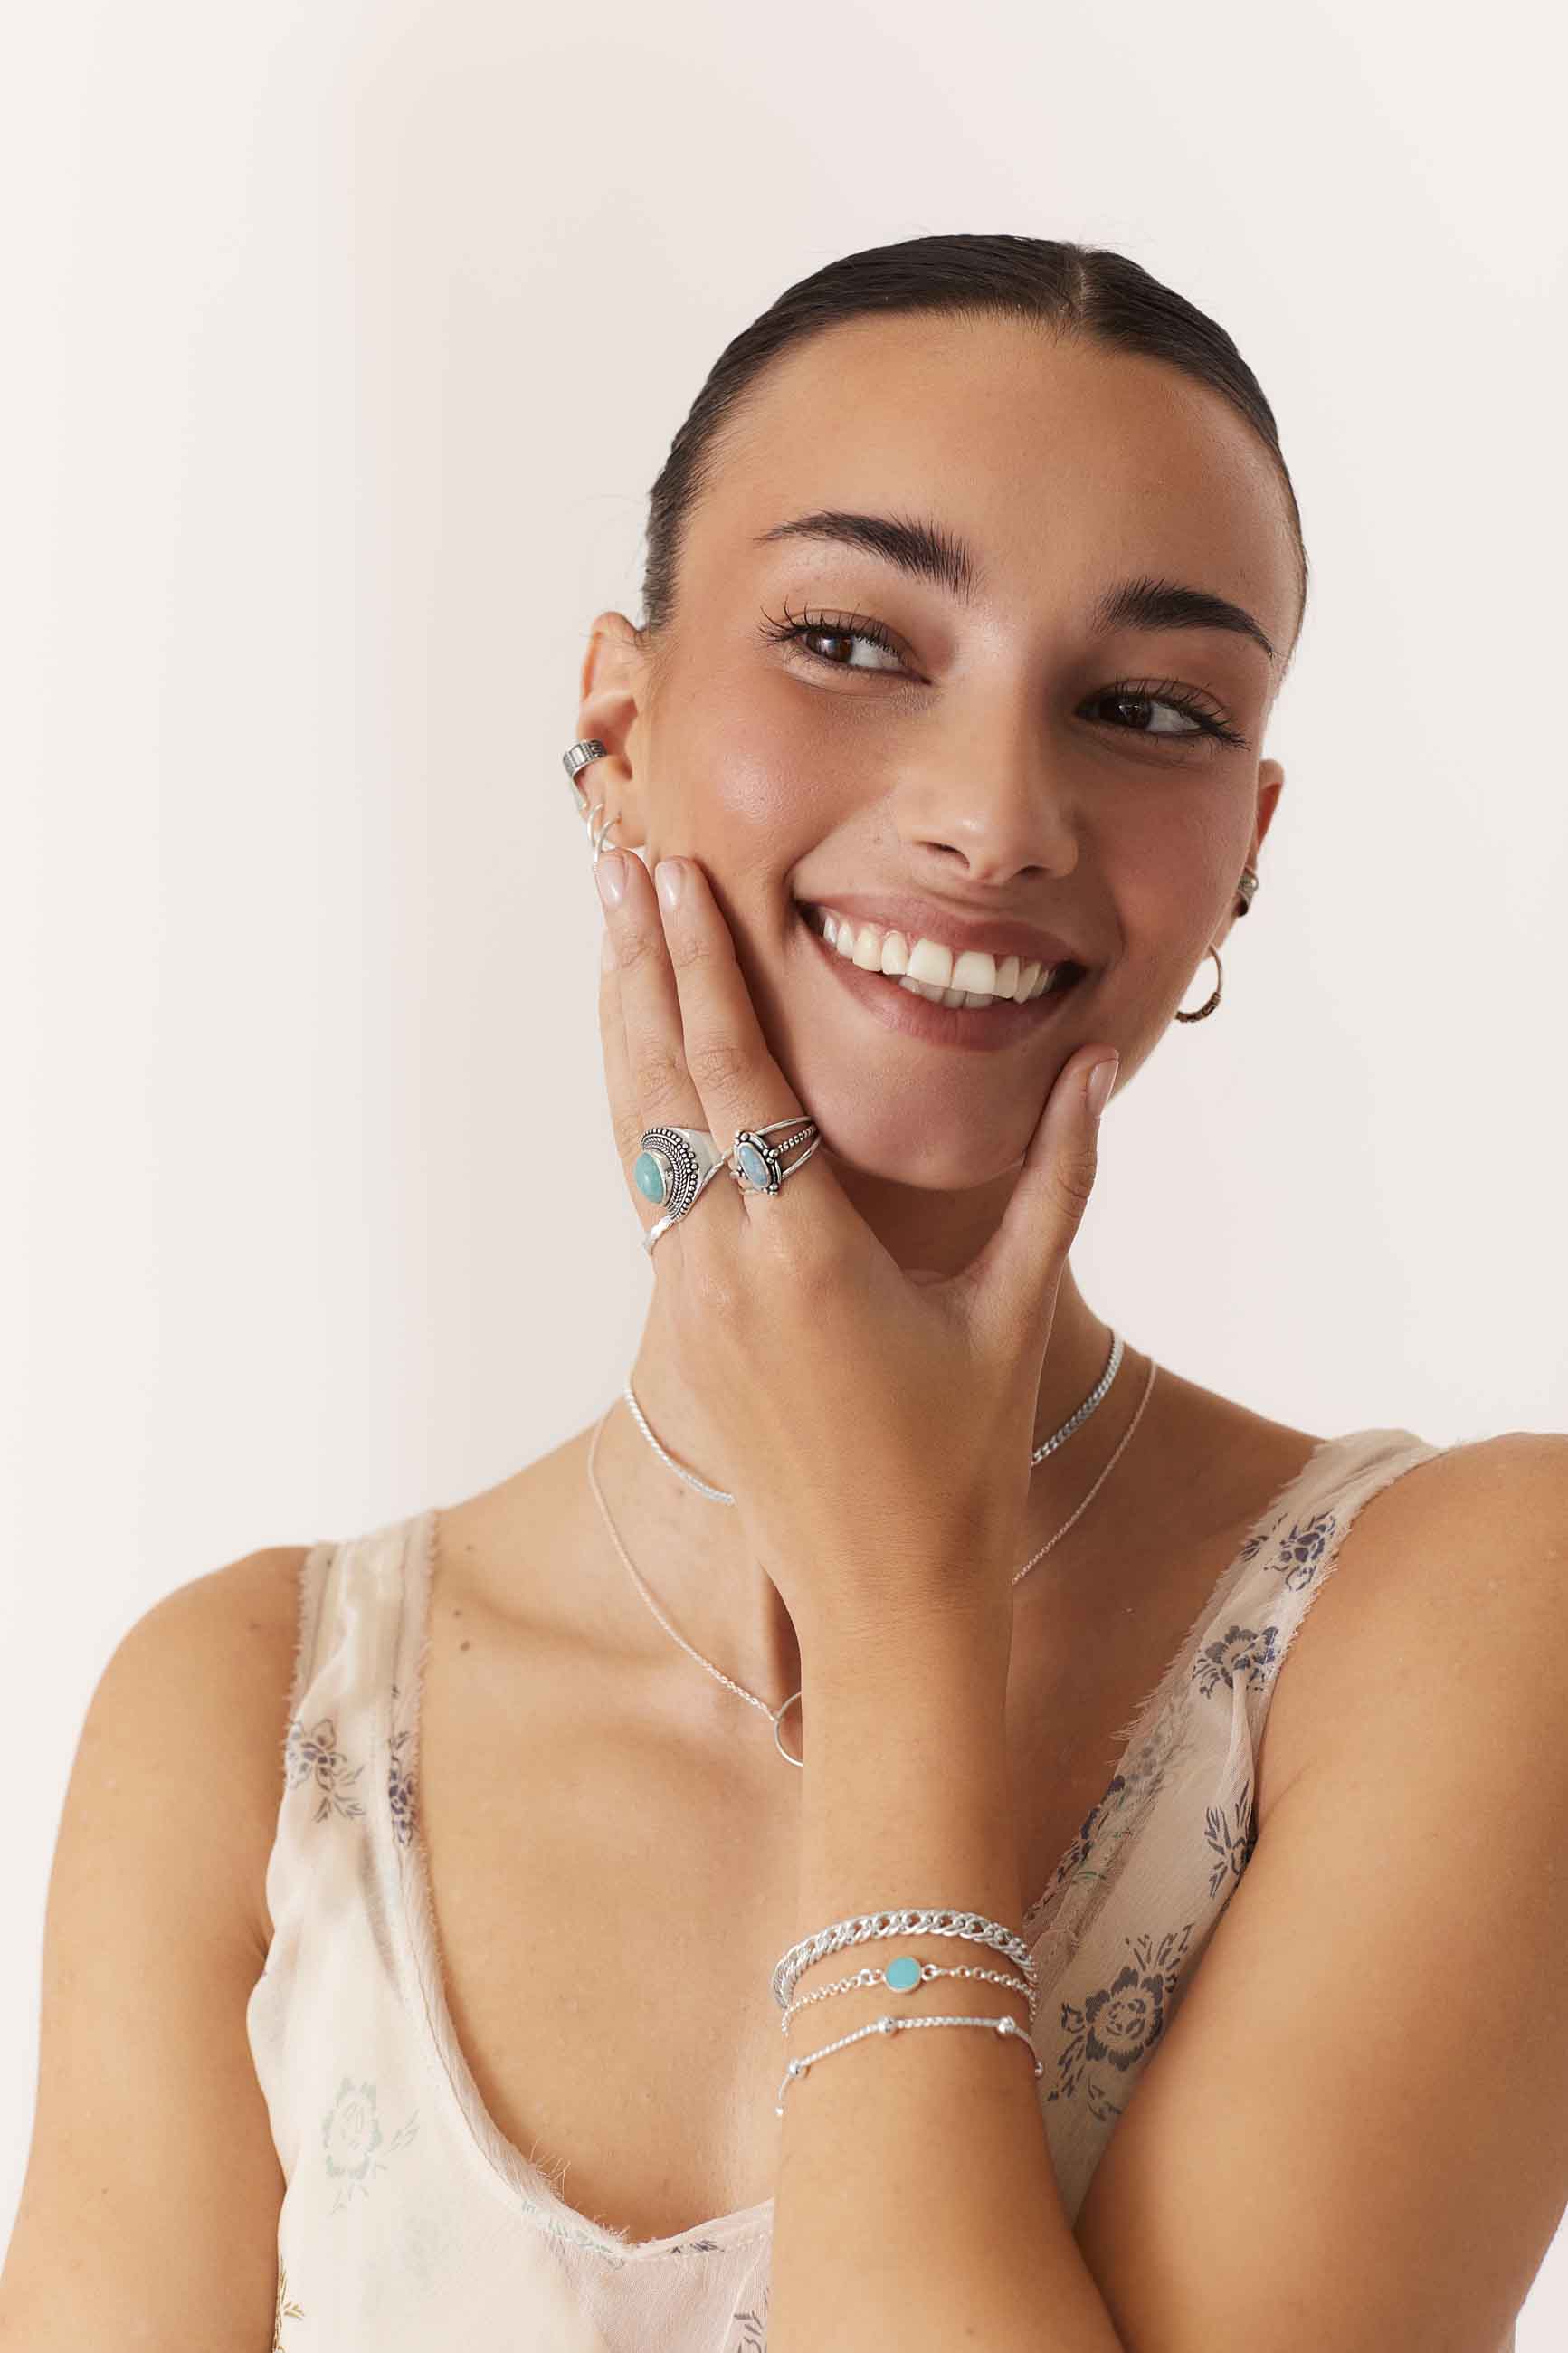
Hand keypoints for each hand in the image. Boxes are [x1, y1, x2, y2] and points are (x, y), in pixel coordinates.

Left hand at [595, 846, 1118, 1651]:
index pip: (735, 1079)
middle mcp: (724, 1270)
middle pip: (660, 1088)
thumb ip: (1059, 1177)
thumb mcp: (1018, 1311)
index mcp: (805, 1256)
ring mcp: (690, 1304)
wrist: (884, 1599)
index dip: (700, 970)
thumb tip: (1097, 1063)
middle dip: (638, 968)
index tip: (674, 881)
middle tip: (617, 864)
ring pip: (638, 1138)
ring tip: (610, 935)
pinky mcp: (683, 1332)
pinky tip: (638, 1062)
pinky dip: (639, 1110)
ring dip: (622, 1030)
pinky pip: (651, 1192)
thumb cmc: (964, 1463)